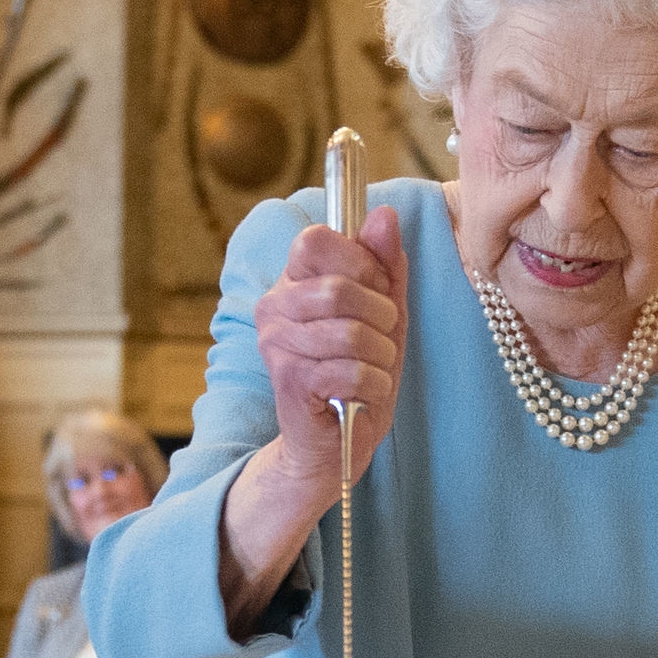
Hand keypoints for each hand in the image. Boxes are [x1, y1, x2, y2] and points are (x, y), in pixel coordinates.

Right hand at [251, 205, 407, 504]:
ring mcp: (276, 344)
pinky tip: (365, 393)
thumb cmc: (357, 374)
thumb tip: (384, 214)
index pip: (316, 239)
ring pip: (351, 333)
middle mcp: (273, 306)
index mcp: (292, 281)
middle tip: (382, 338)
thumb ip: (384, 264)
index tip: (374, 288)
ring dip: (381, 356)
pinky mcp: (289, 381)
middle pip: (340, 287)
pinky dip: (373, 384)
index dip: (358, 260)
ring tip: (374, 369)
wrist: (334, 443)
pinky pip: (350, 371)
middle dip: (381, 316)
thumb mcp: (384, 314)